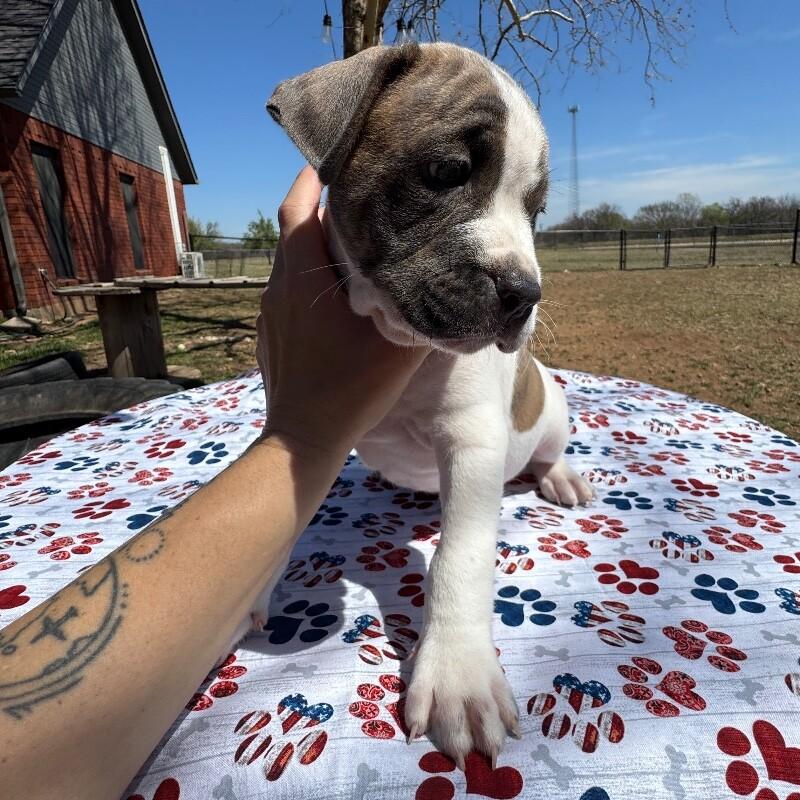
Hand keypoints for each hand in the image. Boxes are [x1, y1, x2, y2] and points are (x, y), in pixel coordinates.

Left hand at [257, 166, 429, 456]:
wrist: (303, 439)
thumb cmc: (350, 389)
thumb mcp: (397, 345)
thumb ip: (421, 308)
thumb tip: (450, 280)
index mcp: (303, 275)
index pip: (298, 206)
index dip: (313, 176)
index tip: (338, 160)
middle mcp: (279, 287)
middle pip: (293, 229)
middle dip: (320, 208)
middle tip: (359, 200)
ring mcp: (270, 313)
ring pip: (290, 263)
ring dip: (315, 247)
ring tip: (354, 245)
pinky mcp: (270, 335)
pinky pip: (287, 292)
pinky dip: (307, 281)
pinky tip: (334, 298)